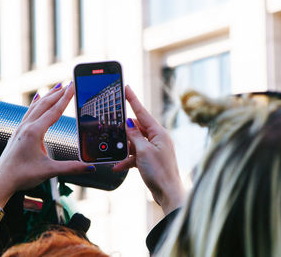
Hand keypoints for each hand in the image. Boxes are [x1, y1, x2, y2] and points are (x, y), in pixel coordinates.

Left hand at [0, 83, 94, 207]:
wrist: (1, 181)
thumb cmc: (22, 175)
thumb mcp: (49, 171)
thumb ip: (71, 168)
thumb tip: (90, 168)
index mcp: (34, 132)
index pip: (54, 111)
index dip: (66, 98)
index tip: (72, 86)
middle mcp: (27, 127)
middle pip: (45, 105)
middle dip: (58, 93)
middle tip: (69, 84)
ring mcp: (21, 128)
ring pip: (36, 107)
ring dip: (48, 96)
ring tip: (58, 87)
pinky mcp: (18, 132)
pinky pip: (28, 112)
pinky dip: (36, 103)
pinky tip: (38, 98)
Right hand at [113, 85, 185, 214]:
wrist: (168, 193)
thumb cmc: (159, 172)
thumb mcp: (143, 151)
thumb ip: (134, 136)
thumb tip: (129, 123)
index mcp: (159, 132)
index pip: (142, 112)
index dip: (133, 99)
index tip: (126, 87)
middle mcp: (157, 138)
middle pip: (137, 127)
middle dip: (124, 128)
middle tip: (112, 123)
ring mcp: (154, 149)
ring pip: (134, 142)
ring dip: (124, 148)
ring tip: (114, 150)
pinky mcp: (150, 159)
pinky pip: (136, 155)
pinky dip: (127, 159)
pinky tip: (117, 166)